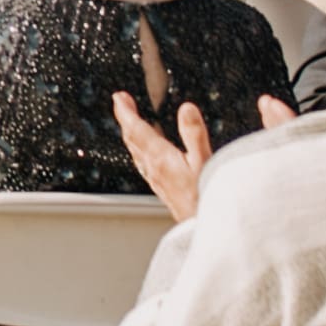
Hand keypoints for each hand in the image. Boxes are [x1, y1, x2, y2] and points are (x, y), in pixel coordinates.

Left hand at [111, 92, 216, 221]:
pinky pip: (144, 164)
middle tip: (121, 103)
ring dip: (131, 134)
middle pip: (132, 140)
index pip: (137, 130)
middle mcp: (154, 169)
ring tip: (130, 123)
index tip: (118, 97)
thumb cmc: (206, 198)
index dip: (126, 112)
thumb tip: (186, 108)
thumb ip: (194, 134)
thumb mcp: (206, 161)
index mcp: (161, 158)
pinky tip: (146, 154)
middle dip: (126, 119)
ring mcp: (157, 180)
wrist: (204, 228)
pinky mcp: (162, 189)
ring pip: (136, 152)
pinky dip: (140, 151)